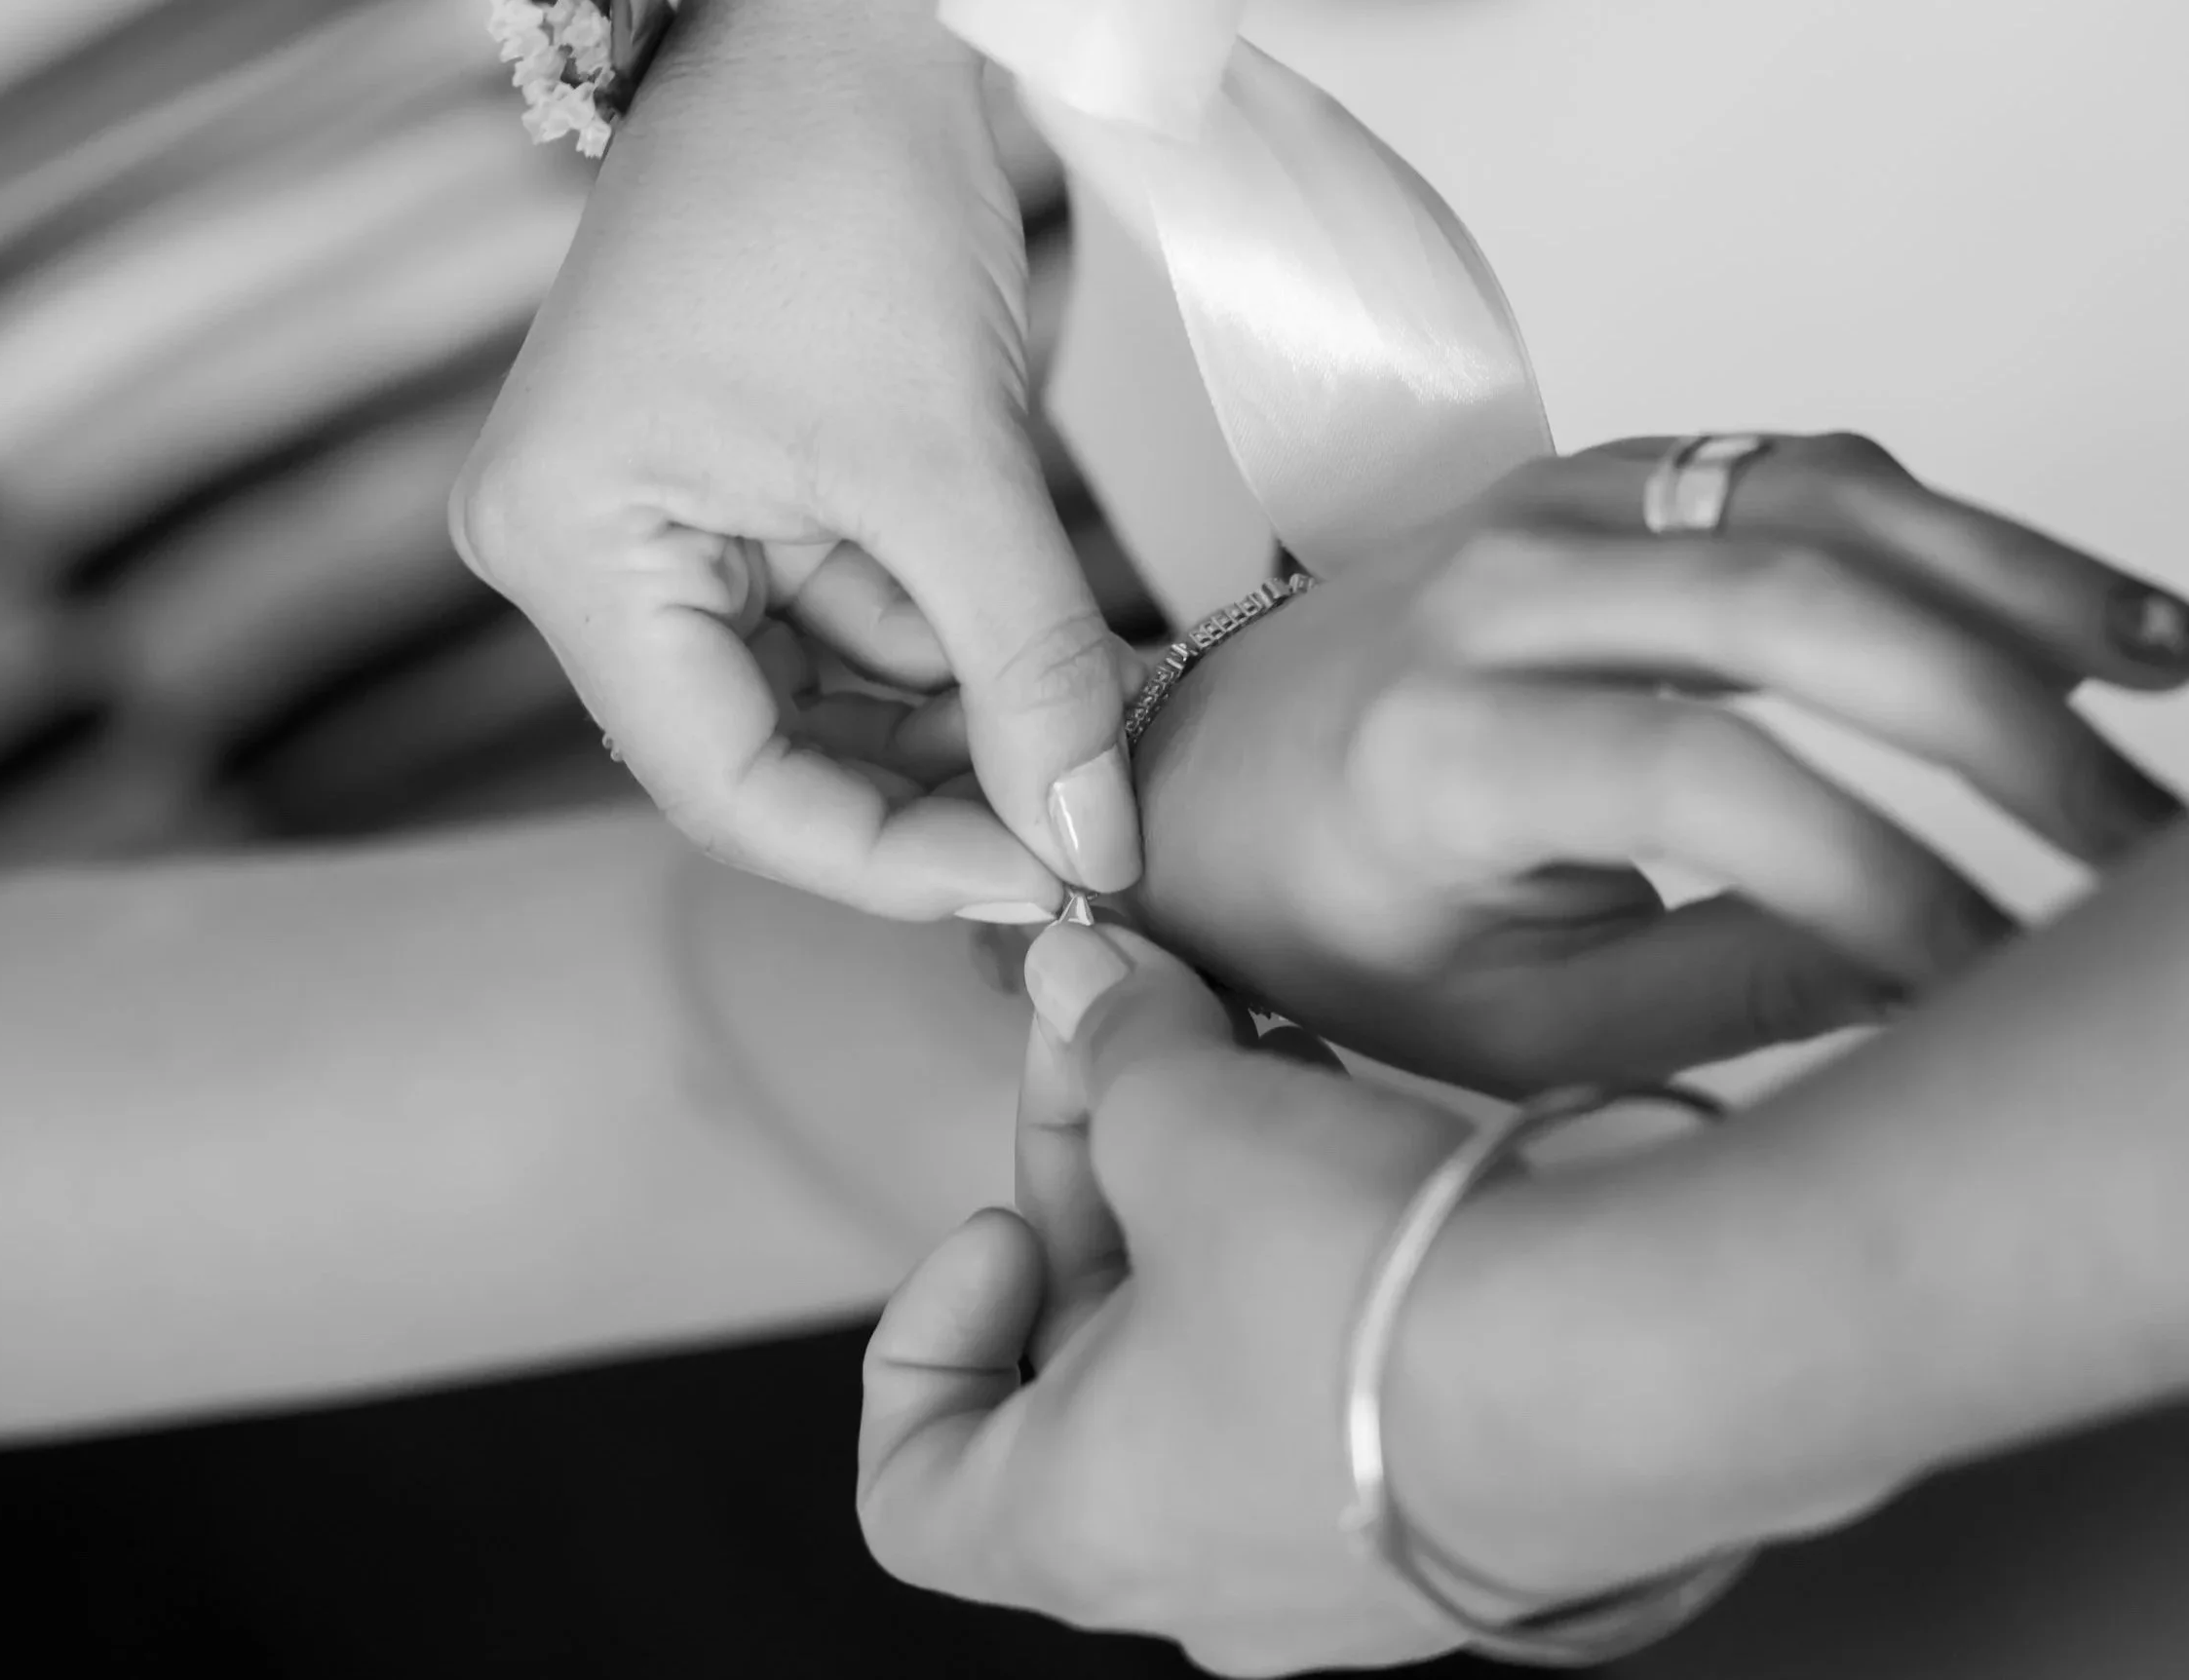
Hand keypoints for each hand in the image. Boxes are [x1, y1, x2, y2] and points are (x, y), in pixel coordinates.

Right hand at [451, 0, 1140, 919]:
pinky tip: (1064, 661)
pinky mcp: (740, 473)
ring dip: (962, 713)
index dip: (883, 856)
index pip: (719, 778)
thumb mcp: (947, 453)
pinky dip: (954, 635)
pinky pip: (850, 602)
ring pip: (825, 683)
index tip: (1043, 877)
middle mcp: (584, 544)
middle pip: (768, 742)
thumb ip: (1025, 664)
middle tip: (1089, 829)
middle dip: (934, 783)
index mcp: (568, 541)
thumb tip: (1094, 847)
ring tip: (1104, 741)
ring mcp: (660, 509)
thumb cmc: (854, 190)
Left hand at [859, 919, 1725, 1672]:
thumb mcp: (1185, 1118)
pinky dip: (1308, 1244)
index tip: (993, 1225)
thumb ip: (1109, 1045)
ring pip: (1213, 1352)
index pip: (910, 1492)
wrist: (1630, 1369)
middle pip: (1078, 1369)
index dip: (920, 1343)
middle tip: (1128, 1034)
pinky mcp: (1452, 1510)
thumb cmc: (1355, 1277)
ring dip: (1207, 1190)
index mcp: (1078, 1518)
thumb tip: (1070, 969)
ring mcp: (1337, 1560)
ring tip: (1256, 1052)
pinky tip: (1351, 1116)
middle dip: (1092, 1181)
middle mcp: (1197, 1572)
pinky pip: (1331, 1370)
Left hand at [1130, 433, 2188, 1090]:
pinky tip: (2036, 601)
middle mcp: (1487, 599)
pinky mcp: (1583, 482)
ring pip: (1803, 491)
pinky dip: (1922, 520)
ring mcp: (1537, 513)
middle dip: (1996, 716)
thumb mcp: (1504, 1021)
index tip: (2007, 966)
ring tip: (2160, 664)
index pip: (1705, 777)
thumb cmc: (1333, 918)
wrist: (1197, 776)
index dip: (1886, 873)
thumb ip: (1724, 989)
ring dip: (1999, 570)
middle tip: (2133, 832)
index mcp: (1437, 752)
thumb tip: (1955, 976)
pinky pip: (1778, 462)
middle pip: (1785, 597)